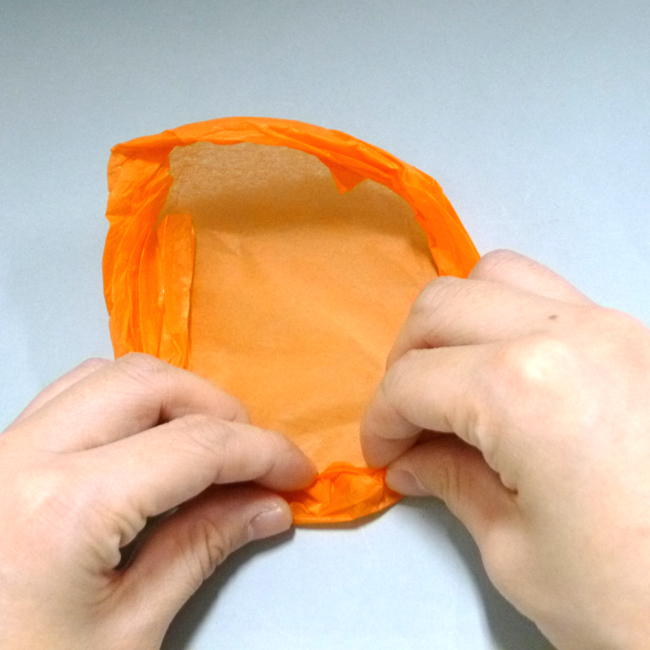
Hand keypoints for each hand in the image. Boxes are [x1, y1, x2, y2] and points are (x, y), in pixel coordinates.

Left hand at [0, 354, 315, 649]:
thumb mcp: (127, 631)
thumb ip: (201, 550)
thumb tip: (267, 507)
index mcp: (66, 508)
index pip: (195, 445)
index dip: (261, 452)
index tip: (296, 472)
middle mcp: (25, 458)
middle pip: (150, 384)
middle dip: (219, 410)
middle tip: (253, 457)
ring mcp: (2, 450)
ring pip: (106, 375)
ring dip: (171, 397)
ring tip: (205, 444)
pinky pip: (70, 395)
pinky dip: (124, 401)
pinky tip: (147, 440)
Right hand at [362, 250, 649, 649]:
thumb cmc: (631, 600)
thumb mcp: (516, 553)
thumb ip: (451, 482)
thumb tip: (411, 457)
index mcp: (522, 389)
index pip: (412, 381)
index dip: (381, 420)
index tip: (380, 454)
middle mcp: (566, 335)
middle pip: (440, 308)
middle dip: (404, 363)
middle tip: (408, 420)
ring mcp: (610, 324)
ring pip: (495, 276)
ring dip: (454, 325)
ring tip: (454, 384)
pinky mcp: (638, 334)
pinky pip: (547, 294)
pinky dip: (505, 317)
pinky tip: (505, 373)